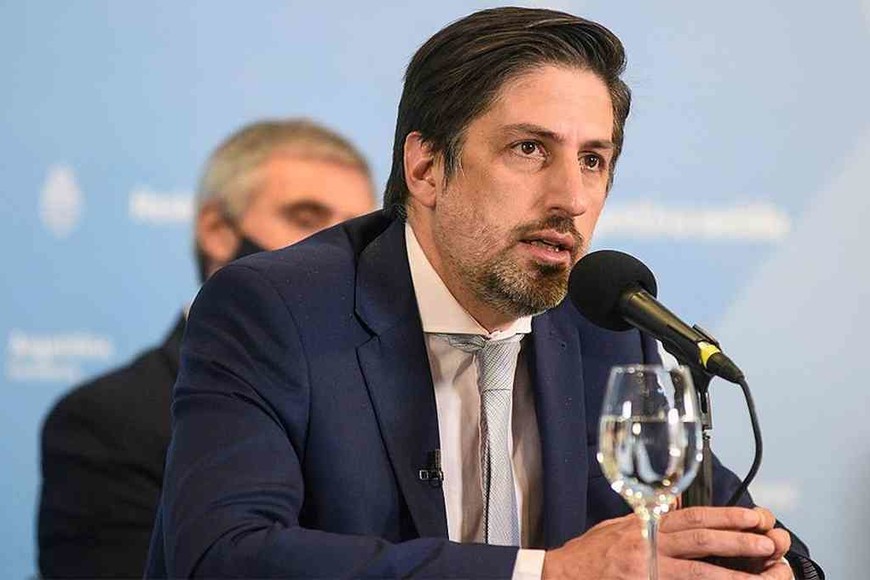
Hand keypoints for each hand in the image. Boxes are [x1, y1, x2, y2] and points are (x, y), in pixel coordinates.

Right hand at [542, 507, 791, 578]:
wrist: (561, 576)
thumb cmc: (590, 554)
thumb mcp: (618, 526)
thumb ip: (647, 517)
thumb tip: (673, 505)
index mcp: (646, 526)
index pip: (692, 517)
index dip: (726, 517)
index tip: (755, 518)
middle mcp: (649, 546)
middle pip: (700, 541)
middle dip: (737, 541)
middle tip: (769, 543)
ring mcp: (648, 571)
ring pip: (699, 572)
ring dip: (734, 572)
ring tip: (766, 574)